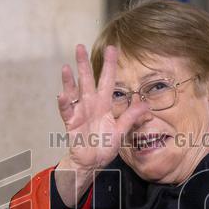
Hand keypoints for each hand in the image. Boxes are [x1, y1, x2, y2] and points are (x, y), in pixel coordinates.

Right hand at [54, 44, 146, 204]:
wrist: (91, 162)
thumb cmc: (105, 146)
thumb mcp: (121, 132)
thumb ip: (130, 117)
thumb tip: (145, 105)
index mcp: (104, 104)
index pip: (108, 80)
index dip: (110, 65)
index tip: (111, 48)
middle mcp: (91, 104)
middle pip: (87, 79)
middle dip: (84, 64)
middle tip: (79, 46)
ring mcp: (79, 111)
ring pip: (74, 91)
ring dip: (70, 79)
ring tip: (67, 66)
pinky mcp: (71, 122)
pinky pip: (67, 110)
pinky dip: (64, 102)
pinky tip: (63, 94)